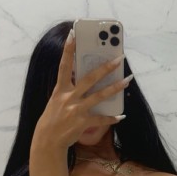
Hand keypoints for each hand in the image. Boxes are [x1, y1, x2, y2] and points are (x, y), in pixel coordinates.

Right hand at [33, 29, 130, 150]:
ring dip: (116, 87)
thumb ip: (68, 90)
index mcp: (60, 89)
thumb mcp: (56, 101)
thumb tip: (84, 80)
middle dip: (105, 67)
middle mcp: (68, 97)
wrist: (47, 141)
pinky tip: (121, 116)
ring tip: (128, 80)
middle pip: (89, 78)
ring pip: (99, 96)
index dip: (68, 49)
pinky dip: (112, 118)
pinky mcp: (83, 123)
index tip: (73, 34)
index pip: (64, 65)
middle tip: (119, 58)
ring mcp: (76, 110)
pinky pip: (101, 119)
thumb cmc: (53, 119)